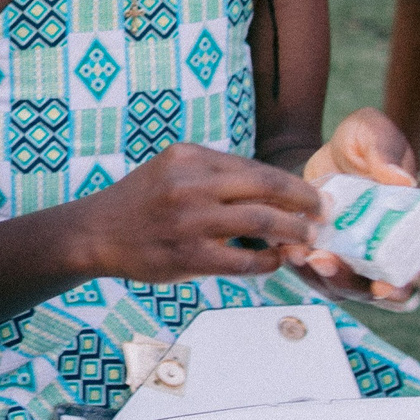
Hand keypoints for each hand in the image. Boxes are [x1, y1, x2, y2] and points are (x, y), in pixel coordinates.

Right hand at [77, 143, 322, 284]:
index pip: (255, 168)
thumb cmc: (143, 201)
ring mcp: (189, 221)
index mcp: (190, 157)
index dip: (292, 183)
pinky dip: (267, 263)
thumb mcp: (173, 169)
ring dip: (293, 232)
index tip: (313, 194)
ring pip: (261, 223)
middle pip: (267, 188)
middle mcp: (190, 184)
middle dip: (304, 203)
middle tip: (324, 215)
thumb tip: (274, 190)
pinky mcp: (187, 257)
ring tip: (308, 239)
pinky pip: (243, 261)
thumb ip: (216, 173)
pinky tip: (275, 262)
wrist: (95, 233)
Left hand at [290, 107, 419, 303]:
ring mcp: (349, 253)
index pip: (410, 272)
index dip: (400, 287)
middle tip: (323, 260)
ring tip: (298, 252)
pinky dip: (298, 263)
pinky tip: (285, 246)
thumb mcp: (376, 135)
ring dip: (316, 276)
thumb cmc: (364, 140)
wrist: (330, 145)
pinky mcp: (322, 248)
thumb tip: (403, 179)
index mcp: (405, 228)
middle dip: (345, 280)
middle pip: (366, 287)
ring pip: (334, 284)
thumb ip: (387, 154)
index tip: (384, 287)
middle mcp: (378, 248)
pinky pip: (309, 269)